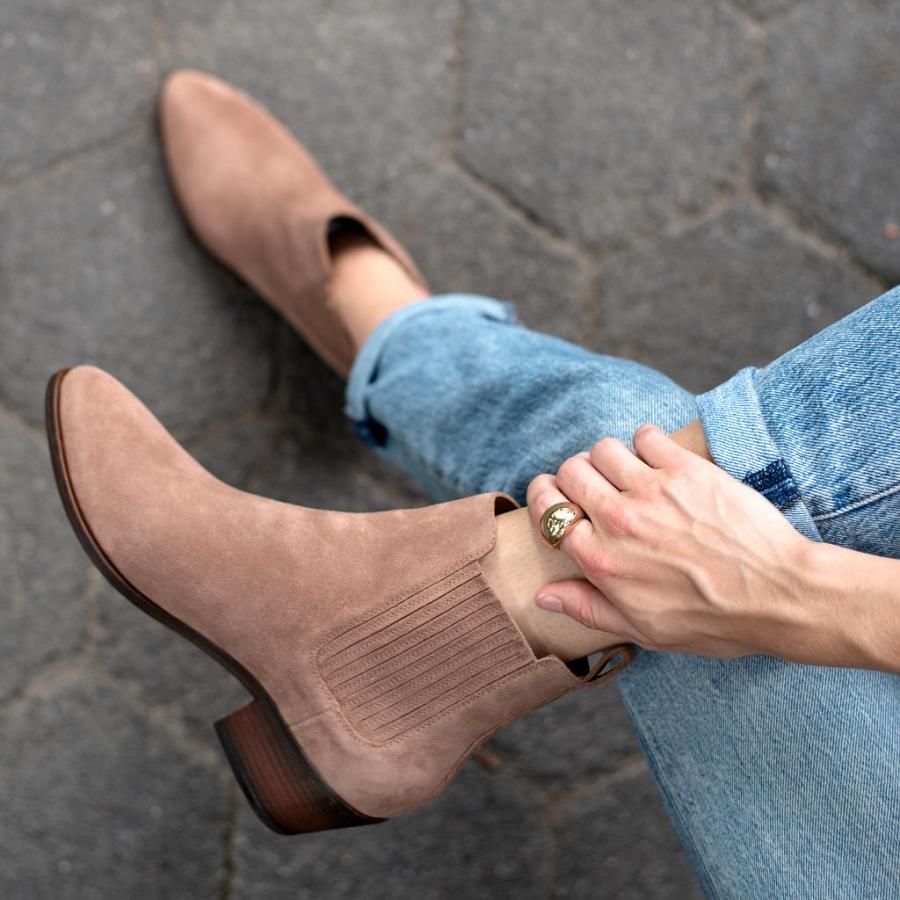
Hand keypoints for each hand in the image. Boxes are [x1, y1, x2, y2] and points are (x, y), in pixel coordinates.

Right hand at [527, 425, 813, 659]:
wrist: (779, 594)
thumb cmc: (713, 620)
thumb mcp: (643, 630)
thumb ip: (587, 609)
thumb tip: (543, 595)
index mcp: (602, 562)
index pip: (549, 513)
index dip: (546, 500)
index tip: (554, 496)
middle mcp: (619, 521)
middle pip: (570, 473)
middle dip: (574, 477)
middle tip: (591, 486)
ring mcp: (652, 490)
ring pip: (602, 449)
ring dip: (608, 458)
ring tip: (625, 473)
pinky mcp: (686, 468)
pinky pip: (645, 435)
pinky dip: (645, 442)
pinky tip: (657, 461)